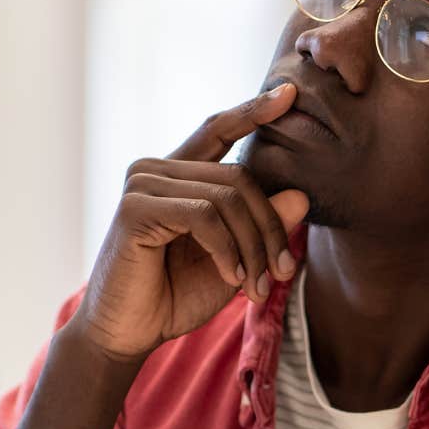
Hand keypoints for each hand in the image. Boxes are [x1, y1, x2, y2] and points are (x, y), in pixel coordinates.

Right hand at [72, 85, 309, 360]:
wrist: (127, 334)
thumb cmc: (173, 297)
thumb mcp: (234, 260)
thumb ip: (261, 227)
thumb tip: (301, 196)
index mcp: (177, 175)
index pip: (218, 129)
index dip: (252, 111)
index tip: (289, 94)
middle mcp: (156, 170)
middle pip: (239, 177)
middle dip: (270, 228)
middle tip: (281, 273)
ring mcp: (142, 184)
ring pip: (227, 197)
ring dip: (253, 246)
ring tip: (257, 287)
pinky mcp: (134, 208)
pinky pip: (204, 215)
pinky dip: (227, 249)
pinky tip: (232, 277)